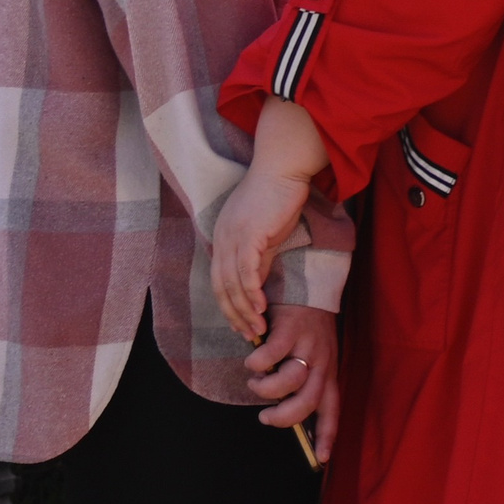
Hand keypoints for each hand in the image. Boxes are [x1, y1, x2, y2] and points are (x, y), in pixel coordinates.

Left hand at [212, 97, 330, 341]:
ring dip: (245, 311)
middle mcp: (222, 240)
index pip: (220, 282)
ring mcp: (232, 238)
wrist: (283, 167)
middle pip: (221, 289)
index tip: (243, 326)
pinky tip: (262, 308)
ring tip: (258, 330)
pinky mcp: (248, 235)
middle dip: (235, 316)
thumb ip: (260, 259)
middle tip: (249, 336)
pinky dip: (252, 293)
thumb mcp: (266, 233)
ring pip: (232, 285)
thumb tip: (256, 286)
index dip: (230, 307)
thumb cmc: (278, 195)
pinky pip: (246, 273)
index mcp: (223, 239)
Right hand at [247, 301, 341, 460]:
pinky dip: (256, 362)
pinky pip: (270, 356)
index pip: (332, 409)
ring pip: (288, 382)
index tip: (322, 459)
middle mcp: (322, 361)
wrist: (309, 286)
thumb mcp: (314, 356)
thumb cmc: (306, 329)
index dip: (327, 435)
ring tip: (257, 380)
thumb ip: (302, 381)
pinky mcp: (291, 330)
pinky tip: (252, 359)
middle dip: (283, 417)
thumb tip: (280, 411)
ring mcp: (308, 346)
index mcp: (328, 371)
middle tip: (267, 417)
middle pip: (307, 402)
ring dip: (265, 388)